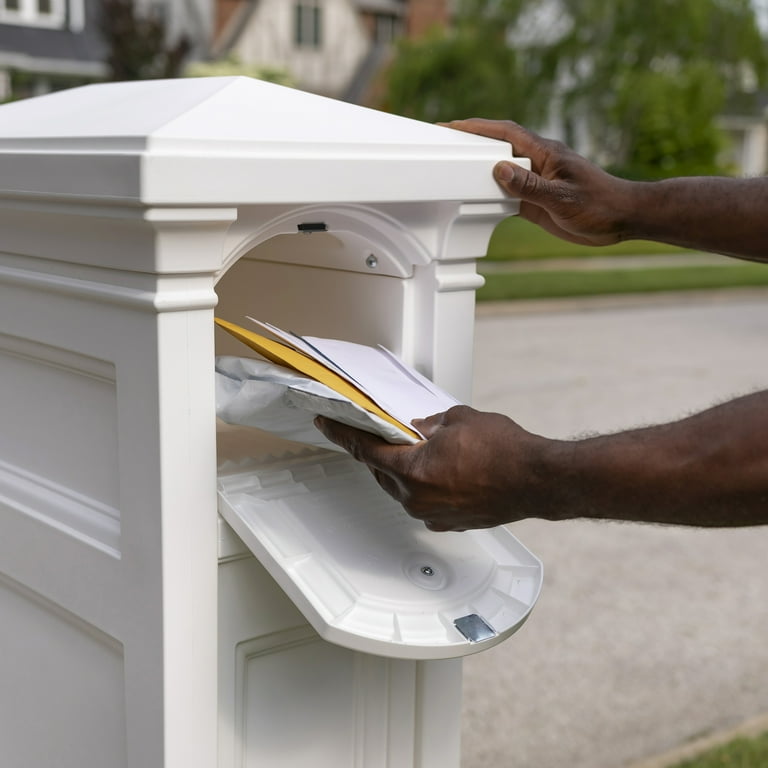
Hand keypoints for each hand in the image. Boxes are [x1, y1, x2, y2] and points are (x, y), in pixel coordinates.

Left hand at [315, 405, 551, 531]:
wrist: (536, 480)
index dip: (343, 436)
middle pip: (383, 472)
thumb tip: (420, 429)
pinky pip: (425, 502)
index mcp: (412, 471)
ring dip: (404, 470)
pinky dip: (424, 485)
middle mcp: (416, 498)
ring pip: (403, 489)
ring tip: (420, 450)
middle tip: (384, 434)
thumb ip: (432, 424)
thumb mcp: (460, 420)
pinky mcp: (450, 522)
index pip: (366, 451)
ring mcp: (432, 514)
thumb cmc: (503, 450)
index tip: (327, 426)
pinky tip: (440, 471)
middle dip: (381, 452)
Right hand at [444, 118, 635, 246]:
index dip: (477, 128)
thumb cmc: (599, 205)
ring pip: (502, 171)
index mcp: (545, 154)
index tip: (453, 126)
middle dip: (472, 142)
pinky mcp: (537, 201)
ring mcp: (537, 182)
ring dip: (479, 168)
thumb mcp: (562, 198)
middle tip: (445, 142)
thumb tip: (499, 169)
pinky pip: (508, 194)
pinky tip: (475, 200)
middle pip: (499, 147)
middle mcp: (538, 164)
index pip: (505, 133)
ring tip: (452, 168)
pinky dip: (490, 195)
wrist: (621, 219)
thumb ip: (530, 186)